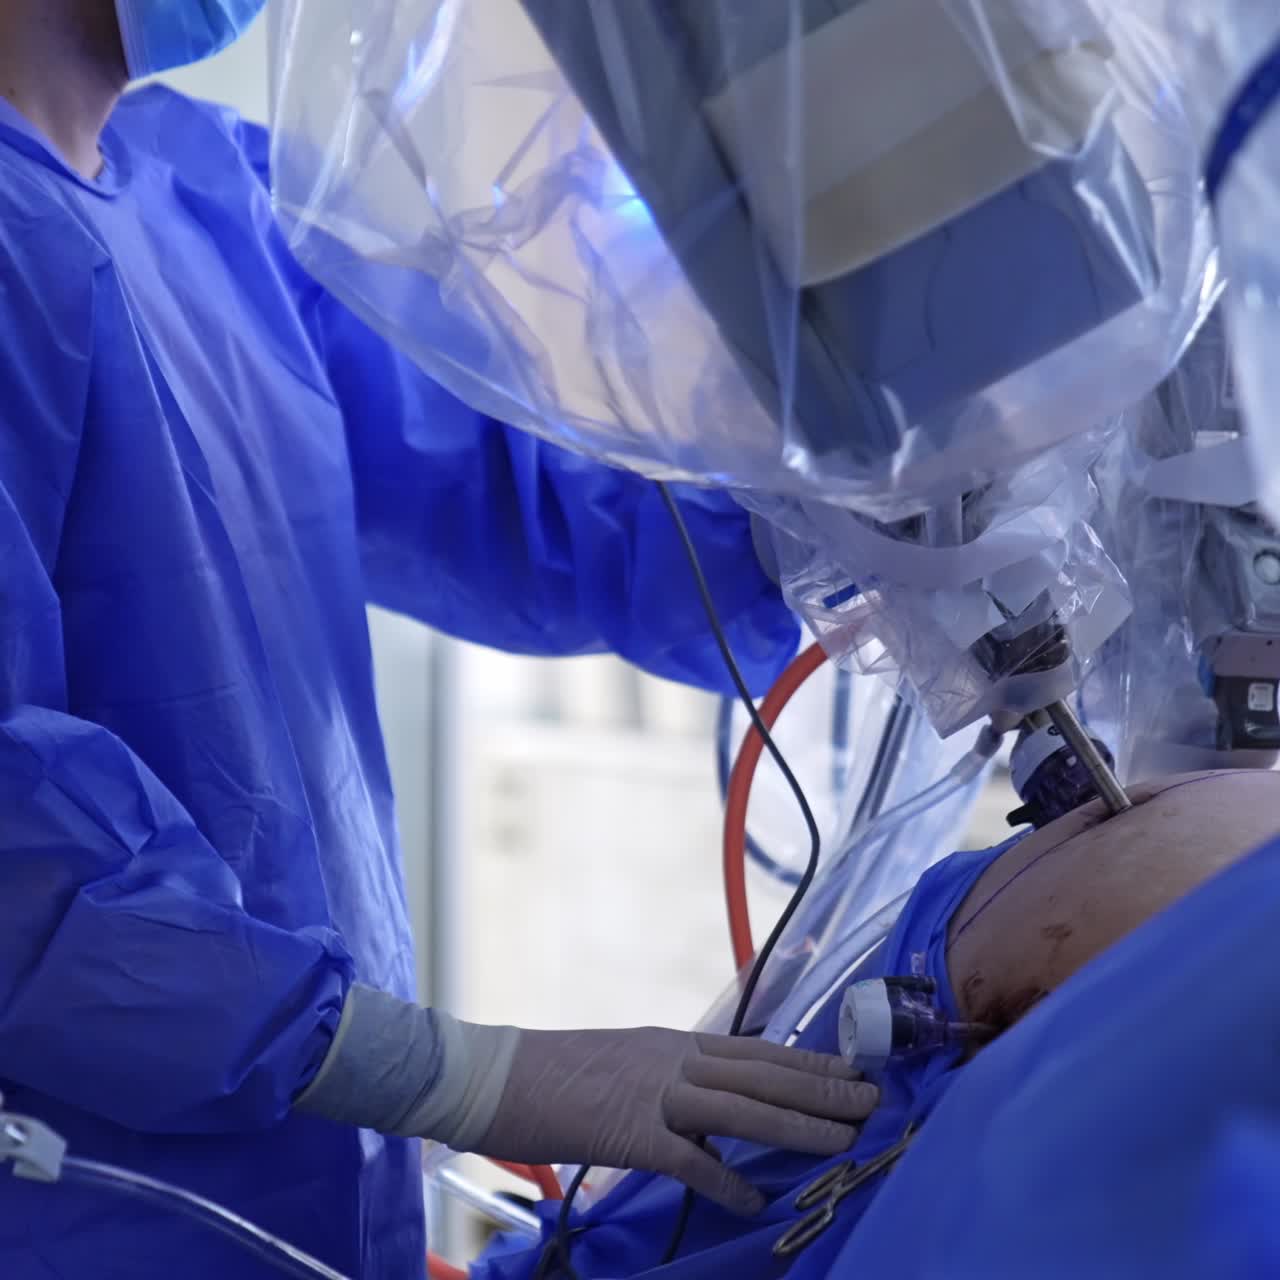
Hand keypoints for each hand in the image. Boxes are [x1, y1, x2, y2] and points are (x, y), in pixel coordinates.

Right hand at [465, 1026, 877, 1214]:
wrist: (494, 1076)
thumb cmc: (557, 1073)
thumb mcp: (627, 1064)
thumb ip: (674, 1081)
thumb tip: (714, 1107)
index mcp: (675, 1042)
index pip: (759, 1050)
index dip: (810, 1061)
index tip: (854, 1069)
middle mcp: (675, 1059)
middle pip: (764, 1073)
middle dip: (823, 1089)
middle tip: (875, 1101)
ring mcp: (653, 1092)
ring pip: (743, 1107)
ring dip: (798, 1125)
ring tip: (845, 1141)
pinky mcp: (628, 1132)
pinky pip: (688, 1159)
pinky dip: (725, 1177)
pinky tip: (755, 1198)